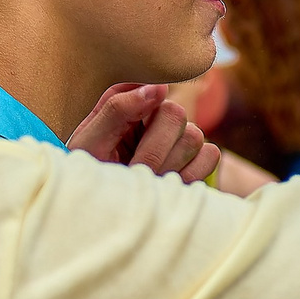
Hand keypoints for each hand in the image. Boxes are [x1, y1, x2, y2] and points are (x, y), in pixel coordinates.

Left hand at [68, 83, 223, 183]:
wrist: (104, 211)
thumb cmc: (92, 174)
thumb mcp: (90, 143)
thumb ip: (117, 109)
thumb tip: (158, 88)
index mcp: (131, 103)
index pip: (151, 90)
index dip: (143, 112)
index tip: (125, 138)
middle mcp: (159, 115)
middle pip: (175, 114)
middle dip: (153, 152)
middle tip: (135, 173)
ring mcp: (182, 135)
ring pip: (194, 137)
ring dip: (168, 167)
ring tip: (148, 181)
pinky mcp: (199, 157)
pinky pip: (210, 155)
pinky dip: (190, 174)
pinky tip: (168, 184)